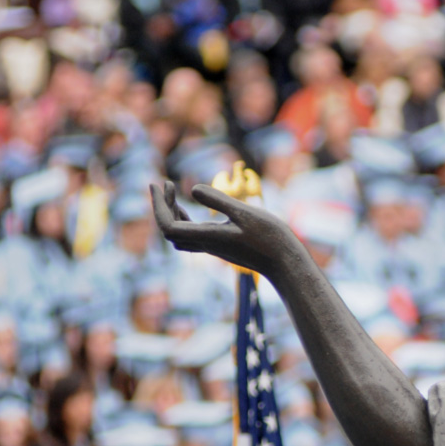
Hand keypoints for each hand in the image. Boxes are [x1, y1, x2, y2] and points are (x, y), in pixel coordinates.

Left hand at [151, 181, 303, 277]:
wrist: (285, 262)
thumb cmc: (270, 237)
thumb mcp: (245, 212)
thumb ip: (219, 201)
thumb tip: (192, 190)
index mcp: (208, 236)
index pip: (168, 227)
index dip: (159, 206)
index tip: (161, 184)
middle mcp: (206, 244)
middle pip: (169, 231)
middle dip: (162, 207)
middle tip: (164, 184)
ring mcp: (213, 246)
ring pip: (179, 235)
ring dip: (171, 214)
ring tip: (173, 192)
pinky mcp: (221, 245)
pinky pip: (193, 235)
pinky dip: (185, 220)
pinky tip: (192, 206)